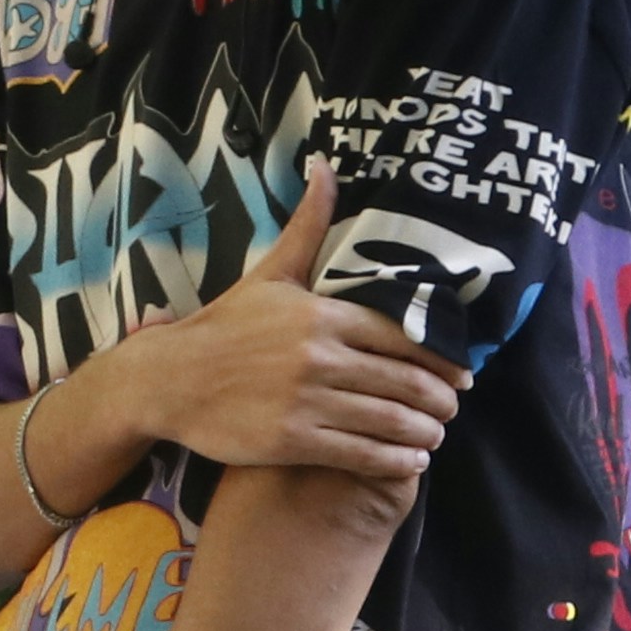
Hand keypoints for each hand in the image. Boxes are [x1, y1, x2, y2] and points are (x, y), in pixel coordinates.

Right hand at [100, 167, 462, 483]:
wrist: (170, 379)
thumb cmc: (224, 327)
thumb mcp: (270, 273)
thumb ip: (308, 226)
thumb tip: (326, 166)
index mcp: (322, 315)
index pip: (401, 336)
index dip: (440, 359)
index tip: (461, 375)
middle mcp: (320, 356)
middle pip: (403, 381)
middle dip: (438, 401)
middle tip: (451, 411)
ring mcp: (307, 400)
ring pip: (387, 420)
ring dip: (422, 433)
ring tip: (434, 438)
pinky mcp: (292, 440)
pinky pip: (360, 453)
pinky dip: (394, 461)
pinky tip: (410, 463)